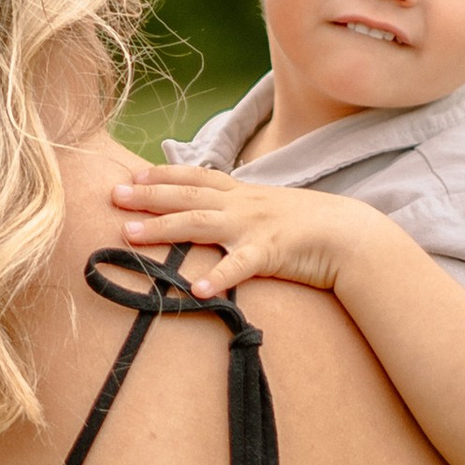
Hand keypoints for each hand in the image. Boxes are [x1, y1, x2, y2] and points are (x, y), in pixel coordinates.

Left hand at [109, 161, 365, 297]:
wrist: (352, 234)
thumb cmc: (310, 226)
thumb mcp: (269, 210)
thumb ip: (240, 210)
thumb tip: (214, 215)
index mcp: (242, 193)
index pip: (195, 176)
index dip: (161, 174)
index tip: (130, 174)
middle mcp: (242, 203)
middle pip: (185, 196)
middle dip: (147, 195)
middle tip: (111, 196)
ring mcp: (254, 225)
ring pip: (199, 223)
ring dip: (161, 229)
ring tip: (128, 236)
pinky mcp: (271, 251)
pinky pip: (239, 265)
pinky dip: (217, 277)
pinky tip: (195, 290)